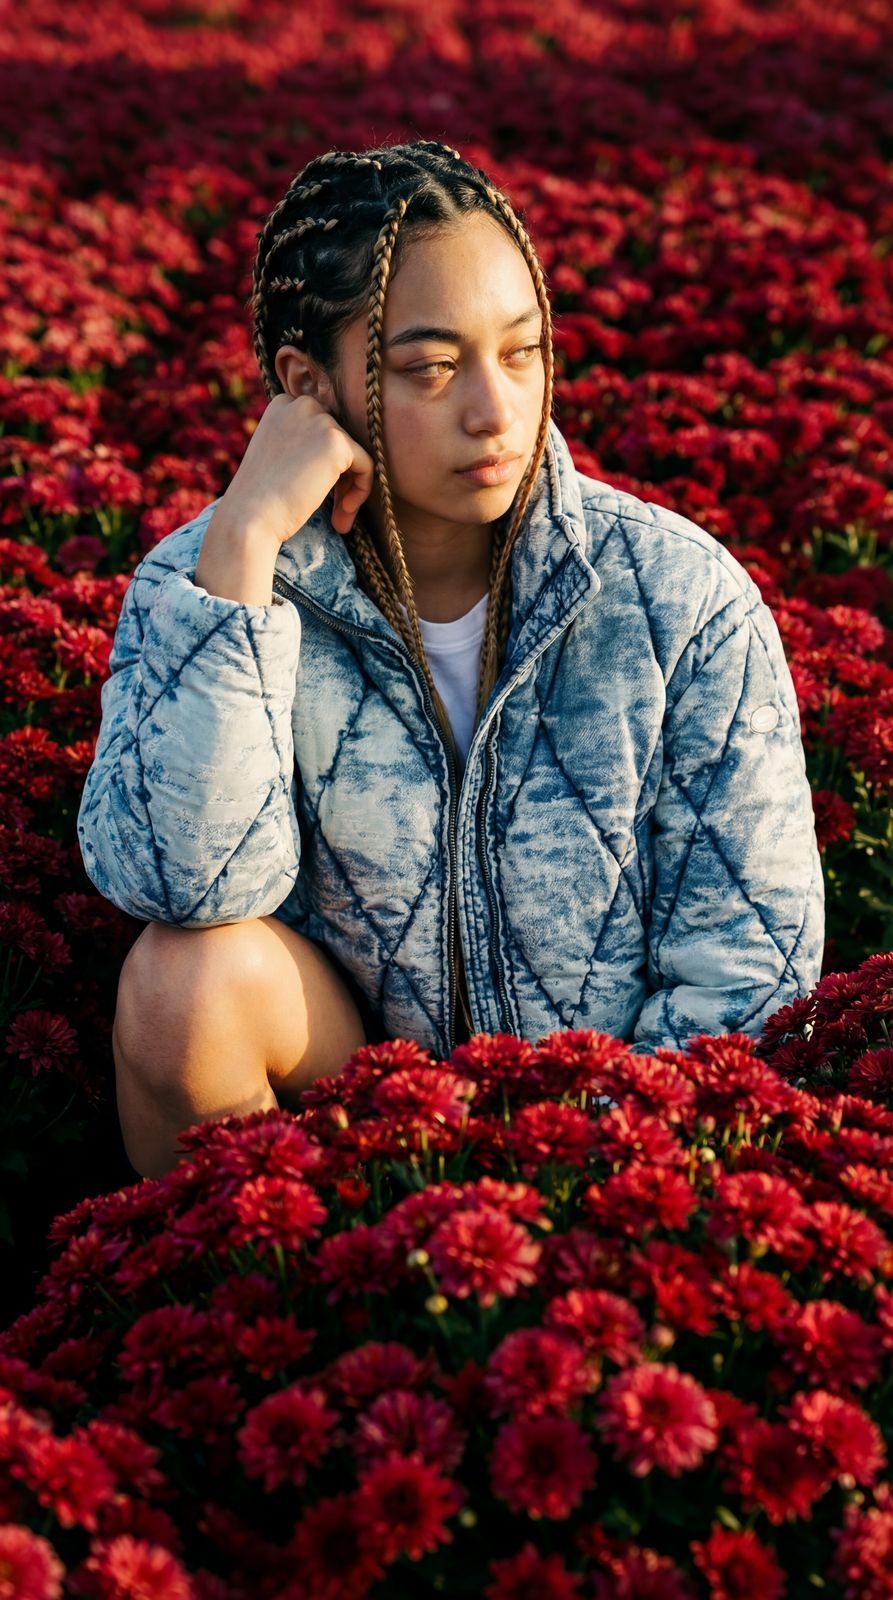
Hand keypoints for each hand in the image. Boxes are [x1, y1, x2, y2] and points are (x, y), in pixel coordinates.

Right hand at [218, 392, 375, 545]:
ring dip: (350, 488)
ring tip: (338, 519)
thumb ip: (302, 444)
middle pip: (339, 439)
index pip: (320, 428)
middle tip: (334, 510)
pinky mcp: (337, 442)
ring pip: (354, 454)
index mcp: (282, 405)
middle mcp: (301, 404)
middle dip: (340, 476)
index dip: (323, 463)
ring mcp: (320, 420)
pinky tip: (343, 513)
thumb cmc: (260, 497)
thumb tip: (334, 453)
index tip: (315, 491)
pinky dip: (361, 490)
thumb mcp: (276, 456)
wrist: (250, 516)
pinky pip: (366, 465)